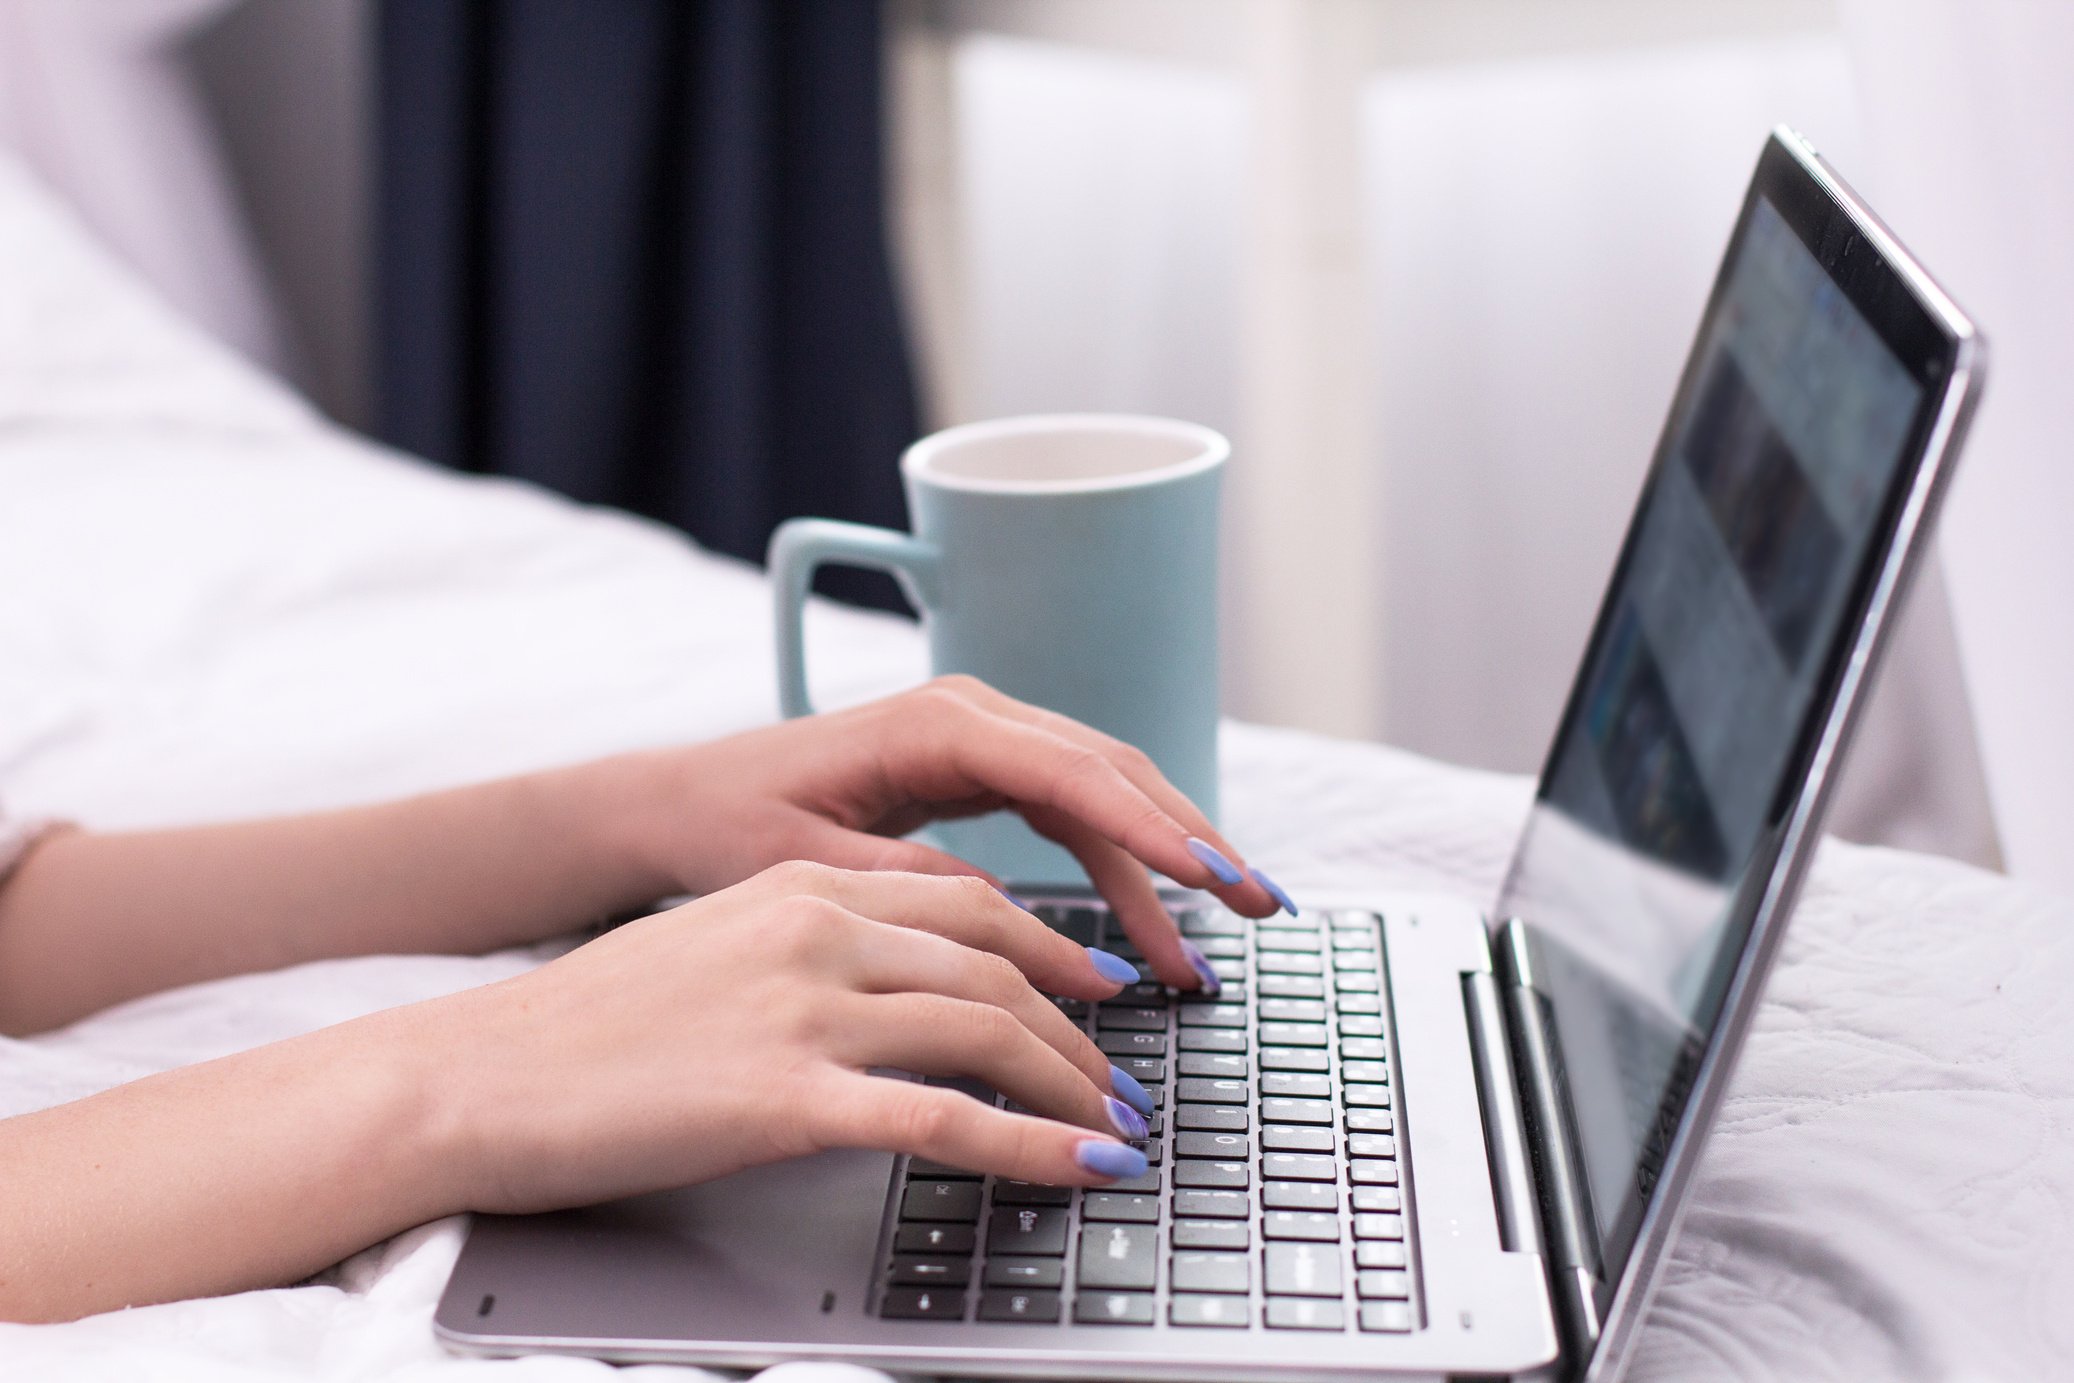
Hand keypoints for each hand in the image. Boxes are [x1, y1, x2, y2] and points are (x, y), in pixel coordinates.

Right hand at [432, 862, 1157, 1212]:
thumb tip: (903, 994)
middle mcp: (816, 928)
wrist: (475, 1076)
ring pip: (989, 1031)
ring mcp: (803, 1007)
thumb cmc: (587, 1029)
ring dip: (1075, 1089)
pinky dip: (1030, 1146)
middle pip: (1000, 964)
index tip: (1103, 991)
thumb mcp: (716, 948)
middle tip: (1126, 1082)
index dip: (1055, 947)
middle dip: (1083, 1029)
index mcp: (802, 885)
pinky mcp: (784, 1095)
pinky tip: (1078, 1171)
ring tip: (1118, 1133)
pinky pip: (943, 1119)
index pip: (970, 903)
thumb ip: (814, 953)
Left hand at [613, 676, 1296, 989]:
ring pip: (1106, 793)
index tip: (1212, 877)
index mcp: (937, 725)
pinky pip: (1074, 813)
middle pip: (1113, 772)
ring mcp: (984, 740)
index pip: (1073, 771)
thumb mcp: (811, 869)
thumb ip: (920, 892)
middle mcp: (975, 717)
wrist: (682, 802)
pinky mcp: (982, 772)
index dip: (1151, 827)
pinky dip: (1121, 863)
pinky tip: (1155, 917)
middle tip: (1259, 904)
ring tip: (1226, 929)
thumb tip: (1019, 929)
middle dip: (1191, 838)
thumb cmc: (733, 825)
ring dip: (1168, 859)